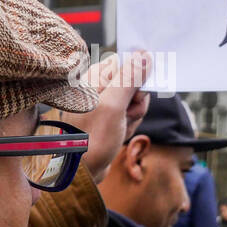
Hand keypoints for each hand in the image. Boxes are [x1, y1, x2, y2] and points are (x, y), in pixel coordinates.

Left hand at [59, 51, 151, 182]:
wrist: (81, 171)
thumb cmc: (92, 138)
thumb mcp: (114, 106)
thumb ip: (130, 78)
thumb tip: (144, 55)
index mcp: (94, 76)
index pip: (127, 63)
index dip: (137, 79)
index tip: (135, 95)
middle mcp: (97, 86)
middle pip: (134, 84)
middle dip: (136, 102)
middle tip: (125, 115)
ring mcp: (102, 104)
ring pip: (134, 102)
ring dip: (133, 117)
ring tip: (120, 128)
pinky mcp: (107, 119)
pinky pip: (128, 116)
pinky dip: (128, 126)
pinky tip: (119, 135)